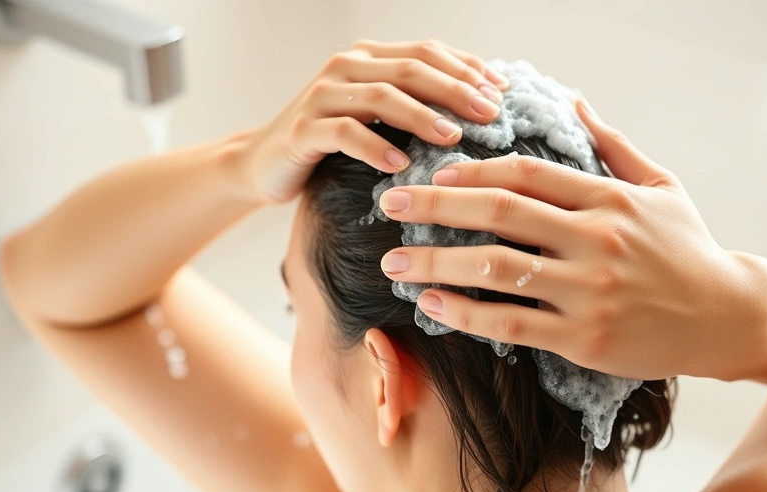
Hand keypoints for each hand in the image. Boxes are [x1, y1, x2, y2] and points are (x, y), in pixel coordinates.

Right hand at [231, 39, 509, 203]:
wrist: (263, 163)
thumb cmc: (332, 144)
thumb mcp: (376, 119)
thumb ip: (414, 105)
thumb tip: (481, 110)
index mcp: (370, 58)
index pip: (427, 52)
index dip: (467, 69)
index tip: (503, 93)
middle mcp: (347, 67)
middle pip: (411, 69)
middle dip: (456, 90)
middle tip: (490, 115)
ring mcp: (323, 95)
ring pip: (381, 96)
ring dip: (421, 115)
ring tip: (452, 137)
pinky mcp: (305, 129)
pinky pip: (345, 132)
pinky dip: (375, 146)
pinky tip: (399, 165)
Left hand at [376, 98, 766, 379]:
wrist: (730, 316)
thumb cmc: (689, 249)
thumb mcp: (662, 186)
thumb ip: (613, 145)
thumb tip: (575, 102)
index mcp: (608, 198)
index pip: (526, 173)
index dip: (473, 170)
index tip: (434, 174)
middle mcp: (597, 238)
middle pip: (500, 212)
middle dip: (435, 205)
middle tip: (389, 204)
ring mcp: (590, 289)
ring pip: (496, 269)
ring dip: (435, 263)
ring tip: (394, 263)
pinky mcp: (586, 337)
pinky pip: (512, 323)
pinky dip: (466, 314)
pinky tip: (433, 306)